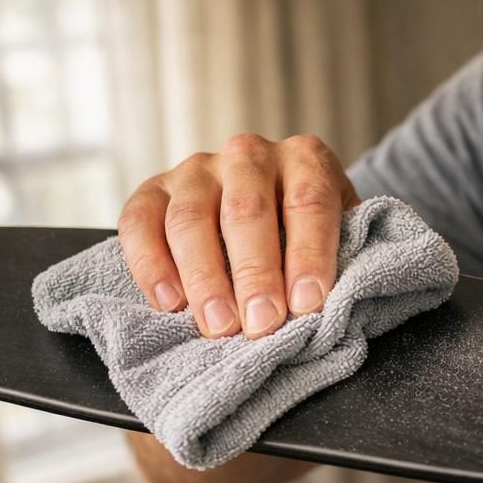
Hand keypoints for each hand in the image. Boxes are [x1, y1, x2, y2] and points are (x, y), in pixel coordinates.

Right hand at [117, 133, 361, 339]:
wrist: (268, 212)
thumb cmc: (309, 236)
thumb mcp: (342, 237)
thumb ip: (342, 259)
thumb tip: (336, 304)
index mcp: (305, 160)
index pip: (308, 202)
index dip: (309, 255)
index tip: (308, 304)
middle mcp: (248, 155)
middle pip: (246, 210)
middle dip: (255, 274)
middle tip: (262, 323)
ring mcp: (196, 169)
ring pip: (191, 219)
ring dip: (204, 278)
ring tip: (219, 326)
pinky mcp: (154, 190)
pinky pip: (140, 222)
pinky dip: (151, 265)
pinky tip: (169, 304)